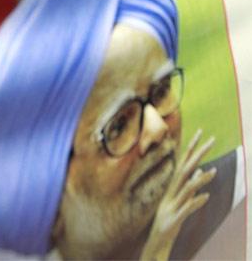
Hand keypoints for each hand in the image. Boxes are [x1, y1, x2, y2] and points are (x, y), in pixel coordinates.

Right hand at [141, 130, 215, 260]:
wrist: (156, 239)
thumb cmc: (171, 218)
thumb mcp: (182, 198)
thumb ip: (191, 184)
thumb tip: (201, 169)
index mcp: (174, 184)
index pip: (184, 161)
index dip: (192, 146)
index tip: (200, 132)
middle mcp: (172, 190)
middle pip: (186, 168)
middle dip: (199, 153)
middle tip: (212, 141)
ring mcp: (173, 203)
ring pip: (187, 187)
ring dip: (200, 179)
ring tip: (214, 172)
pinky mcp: (175, 218)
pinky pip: (187, 208)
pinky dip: (196, 202)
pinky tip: (206, 197)